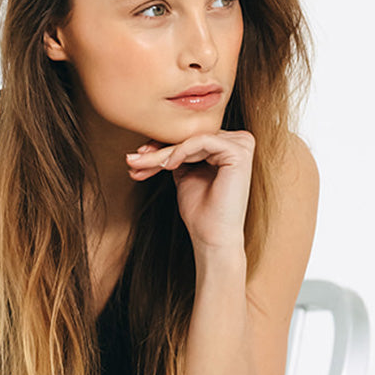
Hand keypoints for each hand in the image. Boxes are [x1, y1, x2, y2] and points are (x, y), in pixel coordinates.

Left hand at [125, 129, 254, 251]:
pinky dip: (181, 151)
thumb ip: (178, 155)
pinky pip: (203, 141)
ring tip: (143, 165)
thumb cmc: (201, 213)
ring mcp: (241, 145)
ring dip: (164, 153)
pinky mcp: (239, 151)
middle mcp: (238, 141)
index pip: (189, 138)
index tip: (136, 158)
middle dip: (157, 150)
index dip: (161, 146)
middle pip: (189, 137)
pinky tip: (167, 165)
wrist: (212, 238)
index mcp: (227, 146)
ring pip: (192, 139)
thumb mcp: (184, 176)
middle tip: (133, 160)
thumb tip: (156, 140)